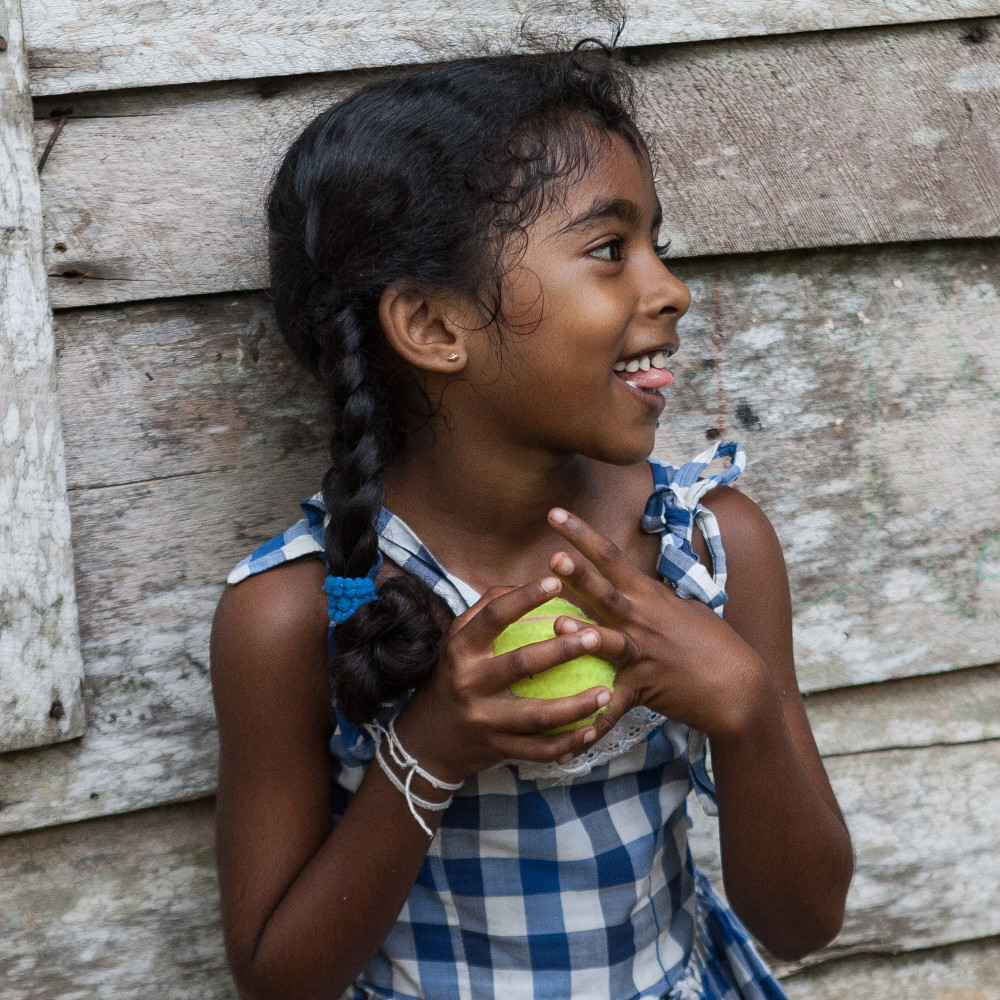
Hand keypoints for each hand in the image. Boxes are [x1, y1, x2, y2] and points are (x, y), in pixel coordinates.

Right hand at [394, 577, 633, 784]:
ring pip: (538, 715)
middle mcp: (468, 684)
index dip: (525, 597)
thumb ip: (487, 608)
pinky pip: (539, 749)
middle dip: (563, 650)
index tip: (557, 583)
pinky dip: (569, 742)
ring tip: (607, 693)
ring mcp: (483, 720)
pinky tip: (592, 729)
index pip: (494, 617)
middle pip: (521, 665)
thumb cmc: (453, 676)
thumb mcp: (458, 640)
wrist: (428, 739)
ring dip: (577, 706)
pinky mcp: (497, 749)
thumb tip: (524, 581)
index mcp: (460, 650)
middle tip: (596, 636)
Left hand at [544, 508, 775, 741]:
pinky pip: (615, 704)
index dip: (582, 533)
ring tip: (556, 625)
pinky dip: (596, 716)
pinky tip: (576, 730)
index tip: (554, 513)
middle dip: (579, 574)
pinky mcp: (644, 688)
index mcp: (648, 596)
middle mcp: (643, 620)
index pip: (611, 557)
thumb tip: (628, 575)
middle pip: (605, 592)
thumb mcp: (682, 607)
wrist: (739, 687)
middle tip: (553, 557)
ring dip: (581, 633)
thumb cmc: (711, 644)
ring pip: (608, 640)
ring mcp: (643, 654)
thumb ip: (650, 594)